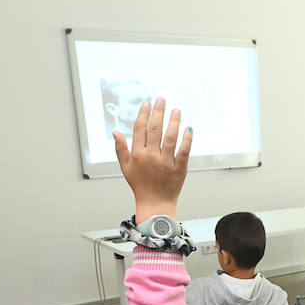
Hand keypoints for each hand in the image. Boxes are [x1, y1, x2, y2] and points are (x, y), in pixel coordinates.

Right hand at [113, 97, 191, 219]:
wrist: (155, 204)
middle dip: (158, 112)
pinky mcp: (179, 168)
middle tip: (162, 100)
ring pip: (170, 137)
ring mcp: (166, 162)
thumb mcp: (125, 167)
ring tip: (176, 110)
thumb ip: (120, 149)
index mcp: (138, 155)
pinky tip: (188, 128)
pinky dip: (187, 139)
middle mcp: (151, 157)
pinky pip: (184, 150)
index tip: (147, 104)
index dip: (143, 114)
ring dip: (174, 121)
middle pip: (155, 129)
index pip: (140, 129)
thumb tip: (115, 132)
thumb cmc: (140, 185)